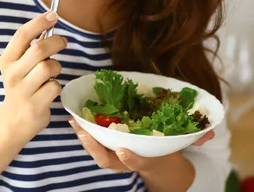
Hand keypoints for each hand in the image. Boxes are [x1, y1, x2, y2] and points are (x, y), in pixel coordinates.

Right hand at [0, 12, 67, 140]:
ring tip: (52, 73)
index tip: (53, 15)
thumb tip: (49, 24)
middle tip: (63, 42)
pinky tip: (49, 90)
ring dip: (56, 67)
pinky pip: (55, 86)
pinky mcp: (35, 104)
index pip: (22, 35)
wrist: (14, 120)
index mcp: (7, 60)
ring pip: (49, 67)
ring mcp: (23, 90)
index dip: (39, 22)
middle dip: (56, 42)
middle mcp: (12, 74)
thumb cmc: (21, 86)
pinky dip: (56, 86)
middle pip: (39, 49)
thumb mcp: (18, 66)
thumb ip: (29, 48)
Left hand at [68, 117, 214, 173]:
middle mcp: (127, 159)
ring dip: (84, 138)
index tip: (122, 150)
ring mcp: (114, 156)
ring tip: (74, 122)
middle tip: (84, 133)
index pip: (138, 161)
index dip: (130, 158)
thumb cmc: (166, 149)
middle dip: (95, 148)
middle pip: (107, 160)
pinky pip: (92, 141)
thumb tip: (209, 132)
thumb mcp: (180, 145)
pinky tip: (73, 116)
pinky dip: (82, 130)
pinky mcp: (106, 146)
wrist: (158, 166)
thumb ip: (194, 137)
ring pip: (96, 152)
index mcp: (145, 160)